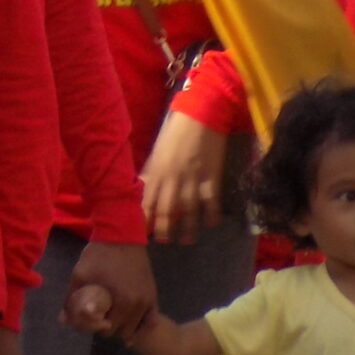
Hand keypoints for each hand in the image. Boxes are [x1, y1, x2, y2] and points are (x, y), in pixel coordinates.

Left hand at [68, 239, 156, 338]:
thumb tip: (63, 320)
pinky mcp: (153, 294)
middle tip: (102, 318)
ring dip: (126, 327)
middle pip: (124, 331)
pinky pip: (152, 319)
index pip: (108, 331)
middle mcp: (138, 305)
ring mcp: (148, 300)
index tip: (92, 319)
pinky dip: (143, 324)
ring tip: (115, 318)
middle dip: (112, 328)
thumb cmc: (99, 255)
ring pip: (138, 327)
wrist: (121, 234)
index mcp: (121, 303)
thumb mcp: (80, 275)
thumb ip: (70, 299)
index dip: (98, 328)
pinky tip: (134, 323)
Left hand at [139, 111, 229, 244]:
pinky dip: (211, 215)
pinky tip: (210, 224)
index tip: (143, 234)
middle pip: (167, 212)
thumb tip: (142, 189)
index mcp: (157, 172)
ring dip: (188, 229)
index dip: (145, 220)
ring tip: (187, 240)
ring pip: (189, 212)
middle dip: (164, 230)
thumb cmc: (176, 132)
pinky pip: (211, 202)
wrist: (202, 113)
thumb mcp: (157, 151)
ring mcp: (194, 180)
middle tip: (164, 241)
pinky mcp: (212, 177)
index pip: (147, 203)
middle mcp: (173, 180)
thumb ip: (150, 172)